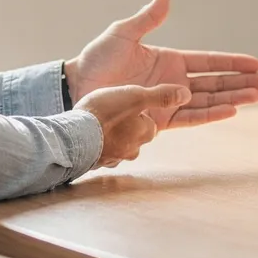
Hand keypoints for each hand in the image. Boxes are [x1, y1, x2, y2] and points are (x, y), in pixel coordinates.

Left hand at [65, 0, 257, 127]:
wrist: (76, 89)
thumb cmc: (96, 60)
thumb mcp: (122, 34)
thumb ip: (148, 19)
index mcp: (170, 60)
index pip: (210, 62)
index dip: (233, 63)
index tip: (257, 63)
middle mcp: (174, 82)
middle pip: (217, 82)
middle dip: (245, 83)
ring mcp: (169, 101)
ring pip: (210, 100)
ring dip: (234, 98)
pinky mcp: (159, 119)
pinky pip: (191, 118)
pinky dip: (211, 114)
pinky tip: (232, 110)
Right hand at [75, 84, 190, 166]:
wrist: (72, 138)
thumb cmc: (103, 114)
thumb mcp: (135, 96)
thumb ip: (161, 96)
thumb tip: (186, 94)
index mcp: (146, 132)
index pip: (150, 121)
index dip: (140, 110)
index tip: (128, 104)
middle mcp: (134, 149)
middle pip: (137, 134)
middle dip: (128, 124)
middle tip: (113, 112)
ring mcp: (115, 158)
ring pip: (120, 144)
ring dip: (113, 135)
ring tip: (100, 123)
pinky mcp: (98, 162)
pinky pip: (103, 151)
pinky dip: (100, 143)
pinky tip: (90, 134)